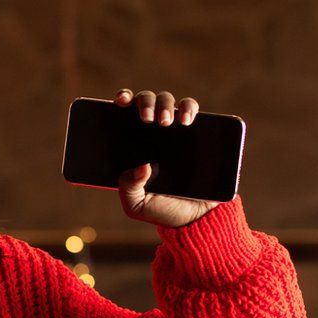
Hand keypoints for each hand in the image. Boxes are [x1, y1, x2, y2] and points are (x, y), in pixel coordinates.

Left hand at [113, 89, 219, 227]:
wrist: (196, 218)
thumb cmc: (161, 209)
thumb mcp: (136, 204)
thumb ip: (128, 187)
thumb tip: (140, 165)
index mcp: (132, 144)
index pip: (123, 114)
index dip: (121, 100)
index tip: (120, 102)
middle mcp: (151, 131)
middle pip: (146, 101)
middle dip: (145, 103)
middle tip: (146, 119)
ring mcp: (175, 130)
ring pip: (168, 101)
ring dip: (166, 104)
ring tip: (167, 122)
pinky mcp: (197, 133)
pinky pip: (193, 110)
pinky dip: (190, 108)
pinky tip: (186, 120)